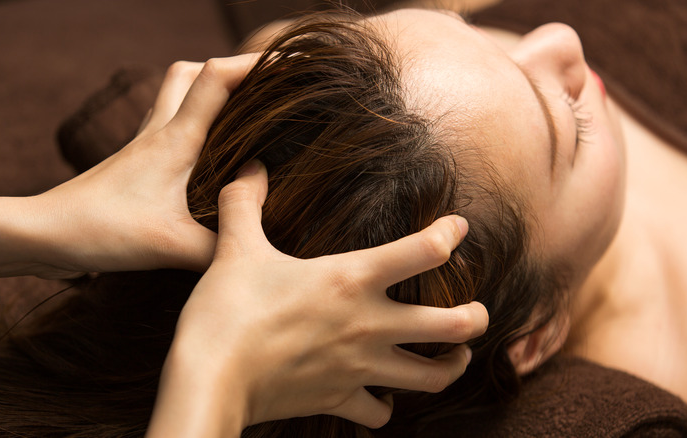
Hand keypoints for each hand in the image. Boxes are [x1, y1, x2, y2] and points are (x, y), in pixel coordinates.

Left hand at [28, 54, 257, 276]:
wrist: (44, 234)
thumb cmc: (103, 230)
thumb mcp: (173, 246)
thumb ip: (222, 246)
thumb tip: (255, 248)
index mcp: (175, 139)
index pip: (216, 78)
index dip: (254, 63)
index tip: (288, 65)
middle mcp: (157, 132)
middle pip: (190, 73)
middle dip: (227, 71)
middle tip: (258, 92)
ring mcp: (141, 146)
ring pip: (174, 97)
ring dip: (205, 96)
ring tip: (237, 121)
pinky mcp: (131, 165)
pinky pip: (164, 129)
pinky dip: (189, 128)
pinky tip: (203, 162)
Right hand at [147, 161, 488, 436]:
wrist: (209, 380)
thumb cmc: (226, 311)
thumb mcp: (235, 248)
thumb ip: (244, 202)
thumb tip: (250, 167)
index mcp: (352, 278)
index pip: (425, 250)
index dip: (450, 234)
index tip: (458, 227)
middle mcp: (369, 324)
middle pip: (455, 325)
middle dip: (476, 317)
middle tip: (477, 311)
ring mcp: (359, 367)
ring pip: (433, 378)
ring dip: (451, 367)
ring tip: (455, 356)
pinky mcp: (339, 400)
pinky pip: (378, 415)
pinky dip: (383, 408)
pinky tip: (381, 398)